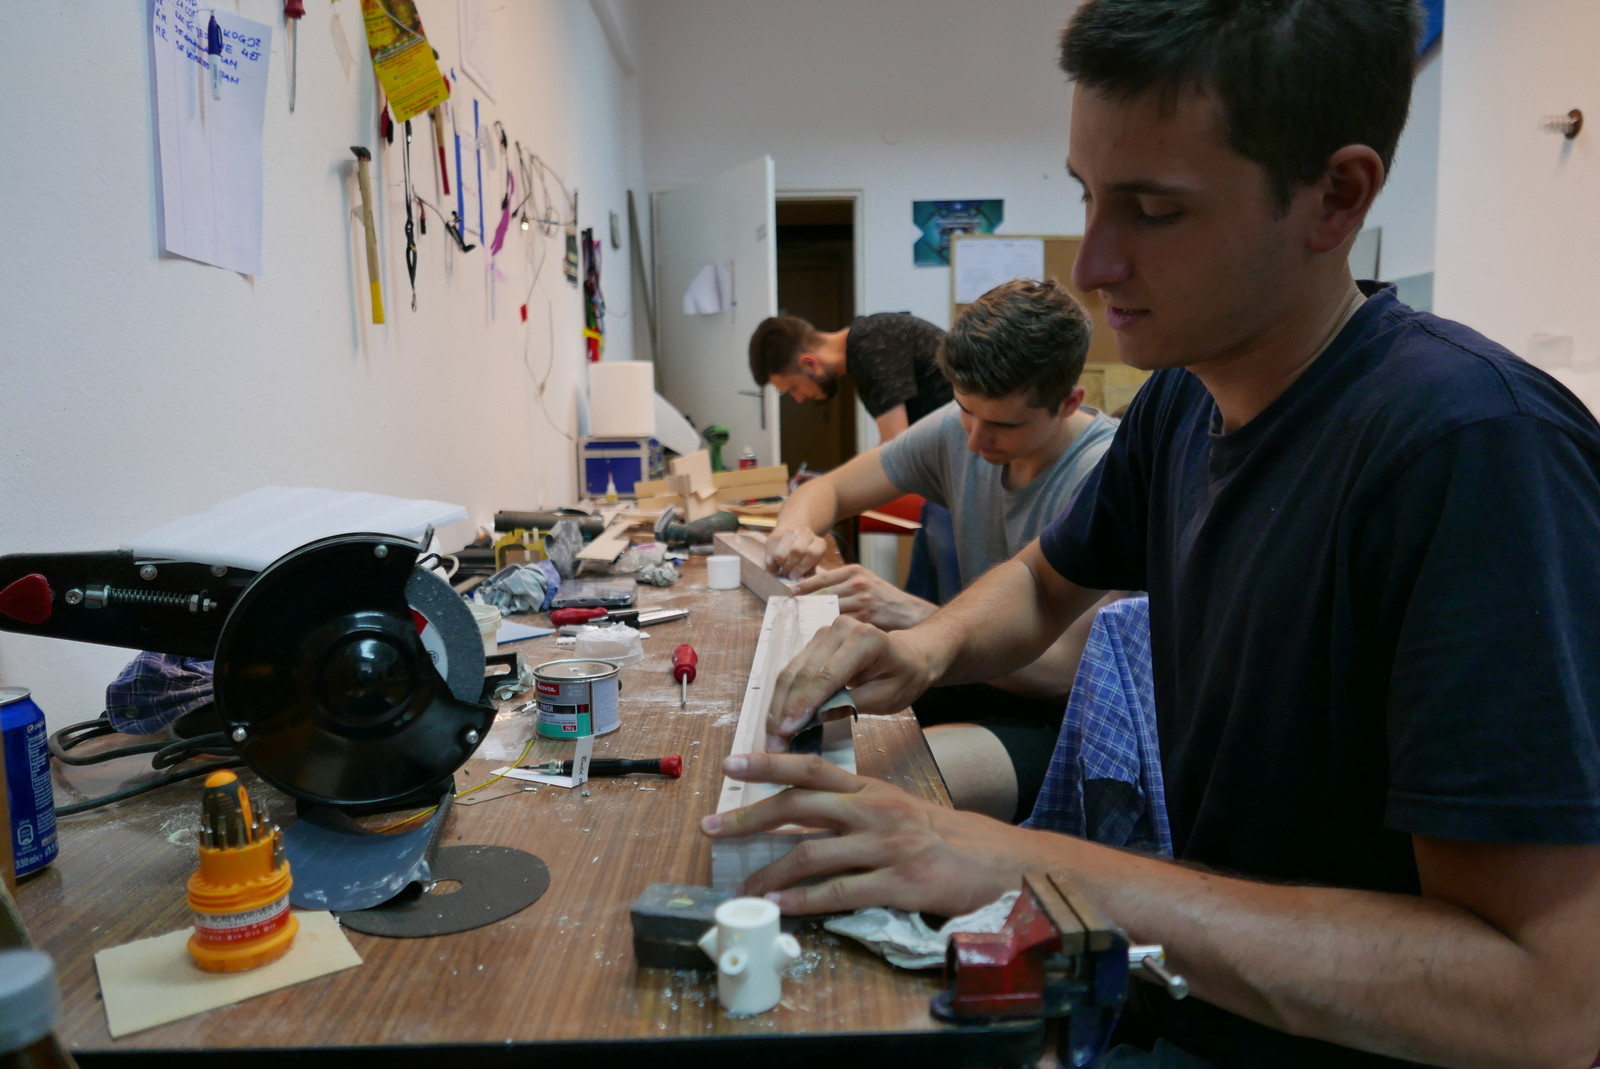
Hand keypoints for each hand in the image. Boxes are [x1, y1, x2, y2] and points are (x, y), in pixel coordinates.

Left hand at [700, 752, 1049, 915]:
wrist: (998, 862)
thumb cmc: (942, 837)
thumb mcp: (896, 808)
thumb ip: (854, 806)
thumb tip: (803, 812)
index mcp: (871, 789)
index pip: (812, 767)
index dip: (769, 763)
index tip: (731, 763)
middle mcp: (874, 811)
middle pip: (799, 806)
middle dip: (749, 817)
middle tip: (711, 829)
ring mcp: (885, 848)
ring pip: (812, 853)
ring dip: (770, 872)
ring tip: (745, 887)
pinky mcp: (898, 885)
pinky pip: (840, 893)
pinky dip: (804, 901)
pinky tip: (782, 908)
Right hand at [763, 617, 933, 749]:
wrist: (910, 655)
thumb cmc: (904, 677)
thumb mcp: (886, 698)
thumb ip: (851, 705)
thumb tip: (814, 718)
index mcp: (865, 639)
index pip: (827, 676)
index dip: (804, 705)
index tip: (788, 731)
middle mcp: (840, 628)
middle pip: (803, 673)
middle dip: (785, 710)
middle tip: (774, 743)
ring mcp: (824, 632)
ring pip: (792, 671)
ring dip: (779, 705)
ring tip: (772, 736)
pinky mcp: (815, 641)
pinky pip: (794, 669)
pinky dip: (784, 696)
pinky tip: (778, 719)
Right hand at [764, 527, 827, 578]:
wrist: (793, 539)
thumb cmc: (805, 559)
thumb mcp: (812, 565)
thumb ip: (808, 575)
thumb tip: (800, 584)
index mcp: (819, 543)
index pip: (812, 554)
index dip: (802, 567)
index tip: (794, 577)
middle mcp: (806, 534)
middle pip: (796, 552)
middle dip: (789, 568)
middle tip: (787, 575)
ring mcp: (790, 532)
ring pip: (780, 554)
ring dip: (779, 566)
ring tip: (781, 569)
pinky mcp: (775, 535)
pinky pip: (769, 553)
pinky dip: (770, 564)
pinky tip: (774, 566)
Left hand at [794, 564, 935, 631]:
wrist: (906, 612)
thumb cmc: (881, 597)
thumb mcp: (863, 579)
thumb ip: (841, 581)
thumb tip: (811, 587)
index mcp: (854, 571)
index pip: (822, 577)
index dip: (804, 585)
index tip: (791, 591)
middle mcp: (857, 584)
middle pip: (823, 593)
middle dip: (806, 602)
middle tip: (791, 609)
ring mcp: (861, 601)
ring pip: (830, 609)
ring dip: (814, 616)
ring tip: (800, 622)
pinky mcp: (865, 618)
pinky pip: (841, 623)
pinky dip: (829, 628)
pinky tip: (820, 633)